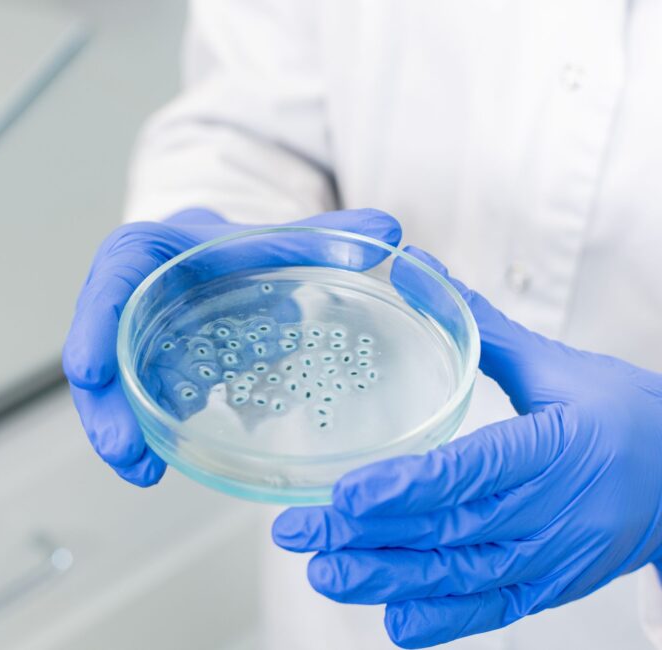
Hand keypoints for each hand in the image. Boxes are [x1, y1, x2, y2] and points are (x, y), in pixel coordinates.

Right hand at [63, 208, 401, 486]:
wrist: (216, 260)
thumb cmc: (234, 247)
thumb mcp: (274, 238)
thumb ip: (327, 237)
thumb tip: (391, 233)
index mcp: (147, 257)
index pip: (109, 286)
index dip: (94, 326)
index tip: (91, 370)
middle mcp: (130, 300)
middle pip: (99, 350)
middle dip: (105, 405)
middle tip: (127, 451)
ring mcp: (134, 340)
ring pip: (114, 386)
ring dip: (123, 430)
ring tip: (144, 470)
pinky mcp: (148, 371)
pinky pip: (140, 401)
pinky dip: (149, 431)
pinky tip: (164, 460)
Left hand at [272, 246, 661, 647]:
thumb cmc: (623, 414)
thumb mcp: (555, 365)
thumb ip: (479, 323)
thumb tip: (414, 268)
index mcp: (558, 446)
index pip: (473, 470)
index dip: (409, 487)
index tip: (347, 495)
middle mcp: (555, 511)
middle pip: (452, 529)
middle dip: (369, 535)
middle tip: (301, 532)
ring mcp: (555, 557)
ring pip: (464, 576)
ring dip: (390, 580)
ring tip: (326, 573)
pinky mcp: (553, 586)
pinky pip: (496, 610)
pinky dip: (444, 620)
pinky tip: (394, 623)